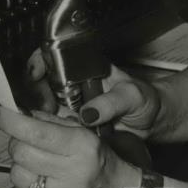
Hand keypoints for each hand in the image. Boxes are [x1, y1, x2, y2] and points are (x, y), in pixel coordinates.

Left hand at [0, 106, 140, 187]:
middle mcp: (72, 172)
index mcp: (82, 146)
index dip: (12, 121)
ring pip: (16, 174)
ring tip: (37, 165)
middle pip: (21, 152)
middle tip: (25, 142)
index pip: (38, 132)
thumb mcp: (83, 133)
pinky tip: (39, 184)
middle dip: (17, 143)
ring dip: (21, 166)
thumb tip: (21, 113)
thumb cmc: (97, 160)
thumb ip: (53, 122)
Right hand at [27, 48, 161, 137]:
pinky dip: (47, 127)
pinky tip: (53, 132)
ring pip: (42, 102)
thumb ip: (112, 102)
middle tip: (46, 107)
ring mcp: (71, 102)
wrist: (152, 122)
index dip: (40, 62)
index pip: (55, 55)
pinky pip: (51, 123)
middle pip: (41, 79)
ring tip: (50, 121)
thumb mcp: (133, 97)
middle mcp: (75, 82)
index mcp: (88, 66)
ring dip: (39, 112)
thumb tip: (87, 114)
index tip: (36, 75)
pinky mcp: (71, 122)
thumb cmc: (145, 101)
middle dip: (36, 91)